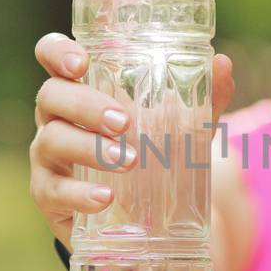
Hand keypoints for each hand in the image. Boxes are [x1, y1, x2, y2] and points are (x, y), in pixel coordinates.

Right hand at [30, 32, 234, 246]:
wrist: (138, 217)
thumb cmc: (148, 153)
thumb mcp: (178, 126)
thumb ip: (200, 99)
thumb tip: (223, 64)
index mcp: (80, 88)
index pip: (51, 55)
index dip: (58, 53)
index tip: (82, 63)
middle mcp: (56, 117)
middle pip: (51, 96)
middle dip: (85, 105)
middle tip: (123, 121)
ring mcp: (47, 157)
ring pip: (51, 141)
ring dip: (89, 148)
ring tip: (128, 160)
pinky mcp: (49, 196)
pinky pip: (53, 192)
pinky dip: (80, 194)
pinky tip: (105, 198)